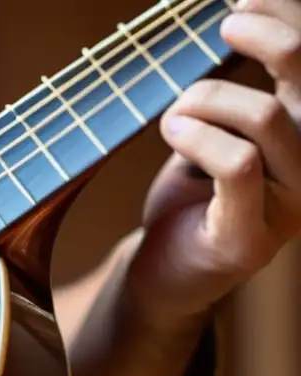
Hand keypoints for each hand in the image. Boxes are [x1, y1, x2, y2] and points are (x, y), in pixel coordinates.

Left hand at [128, 0, 300, 325]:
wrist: (164, 274)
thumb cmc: (190, 199)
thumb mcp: (213, 130)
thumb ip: (232, 87)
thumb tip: (239, 13)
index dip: (289, 17)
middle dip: (269, 35)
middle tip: (225, 23)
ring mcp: (289, 206)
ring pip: (266, 117)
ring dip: (207, 99)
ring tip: (174, 113)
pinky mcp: (250, 237)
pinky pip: (239, 166)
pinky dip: (199, 137)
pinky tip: (173, 131)